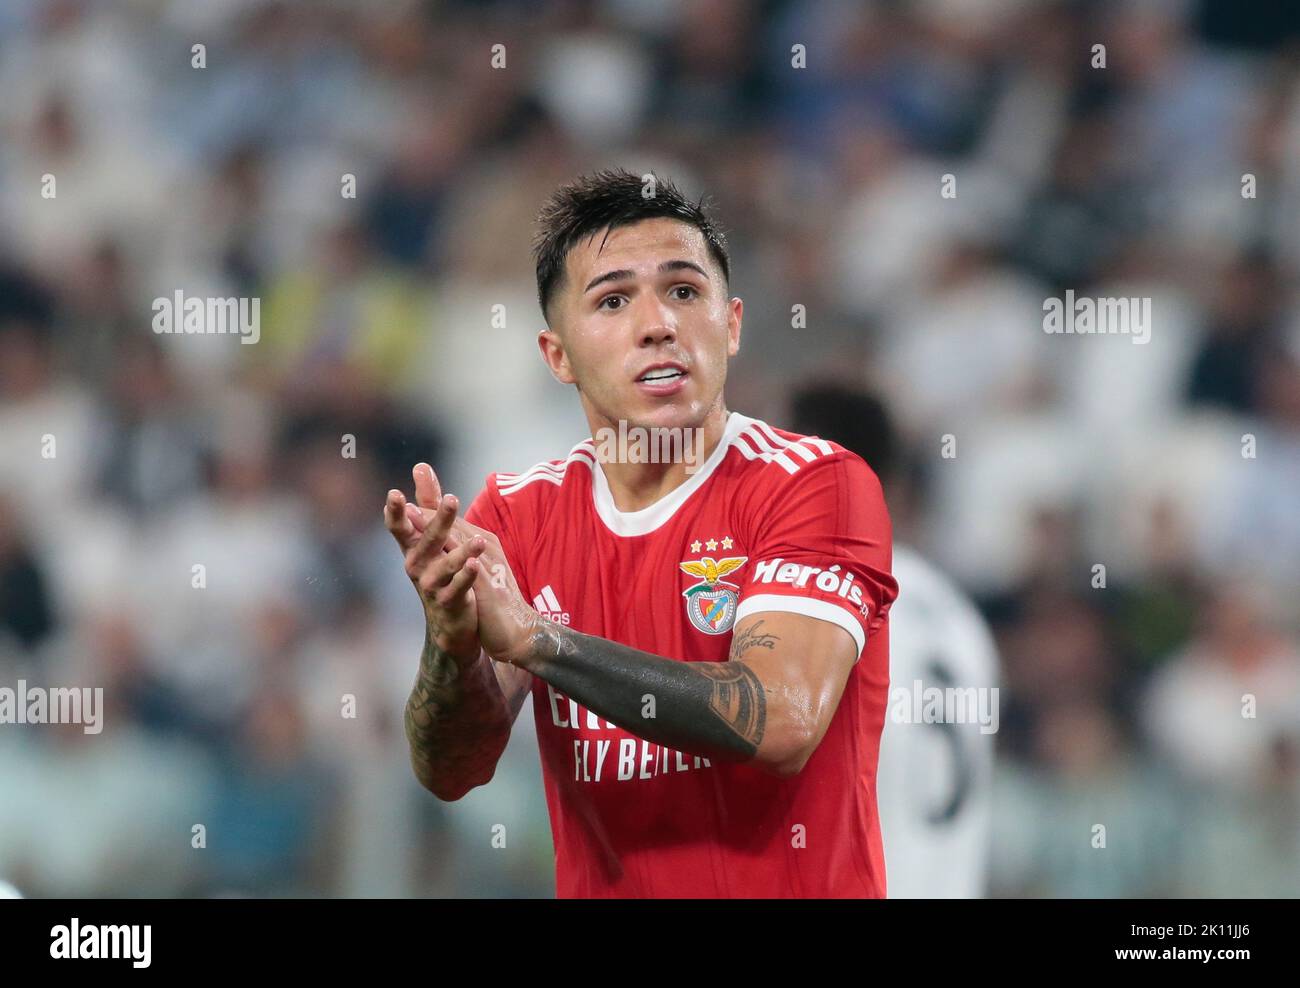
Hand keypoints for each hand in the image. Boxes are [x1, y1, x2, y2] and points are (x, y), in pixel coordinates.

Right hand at [383, 463, 486, 661]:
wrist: (450, 620)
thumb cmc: (440, 570)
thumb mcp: (432, 536)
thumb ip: (427, 501)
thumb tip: (421, 465)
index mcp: (414, 547)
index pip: (401, 526)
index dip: (396, 511)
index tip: (395, 494)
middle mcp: (417, 565)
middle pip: (426, 540)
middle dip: (438, 520)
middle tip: (452, 499)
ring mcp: (431, 586)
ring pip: (445, 565)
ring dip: (462, 552)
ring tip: (478, 541)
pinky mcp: (448, 603)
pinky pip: (457, 588)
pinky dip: (465, 577)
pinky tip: (475, 565)